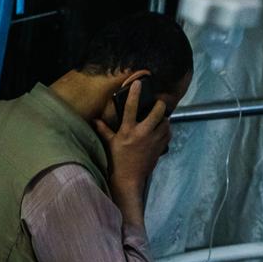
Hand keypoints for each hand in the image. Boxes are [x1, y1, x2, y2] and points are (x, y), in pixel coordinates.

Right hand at [94, 80, 170, 220]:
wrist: (129, 179)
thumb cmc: (117, 160)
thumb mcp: (110, 143)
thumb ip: (104, 130)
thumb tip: (94, 120)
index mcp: (128, 130)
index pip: (131, 107)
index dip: (135, 93)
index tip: (139, 83)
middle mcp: (143, 133)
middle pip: (158, 111)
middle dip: (160, 105)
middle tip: (157, 104)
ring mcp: (154, 140)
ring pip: (166, 122)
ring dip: (164, 118)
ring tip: (159, 119)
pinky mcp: (161, 147)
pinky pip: (168, 133)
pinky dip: (166, 130)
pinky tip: (161, 131)